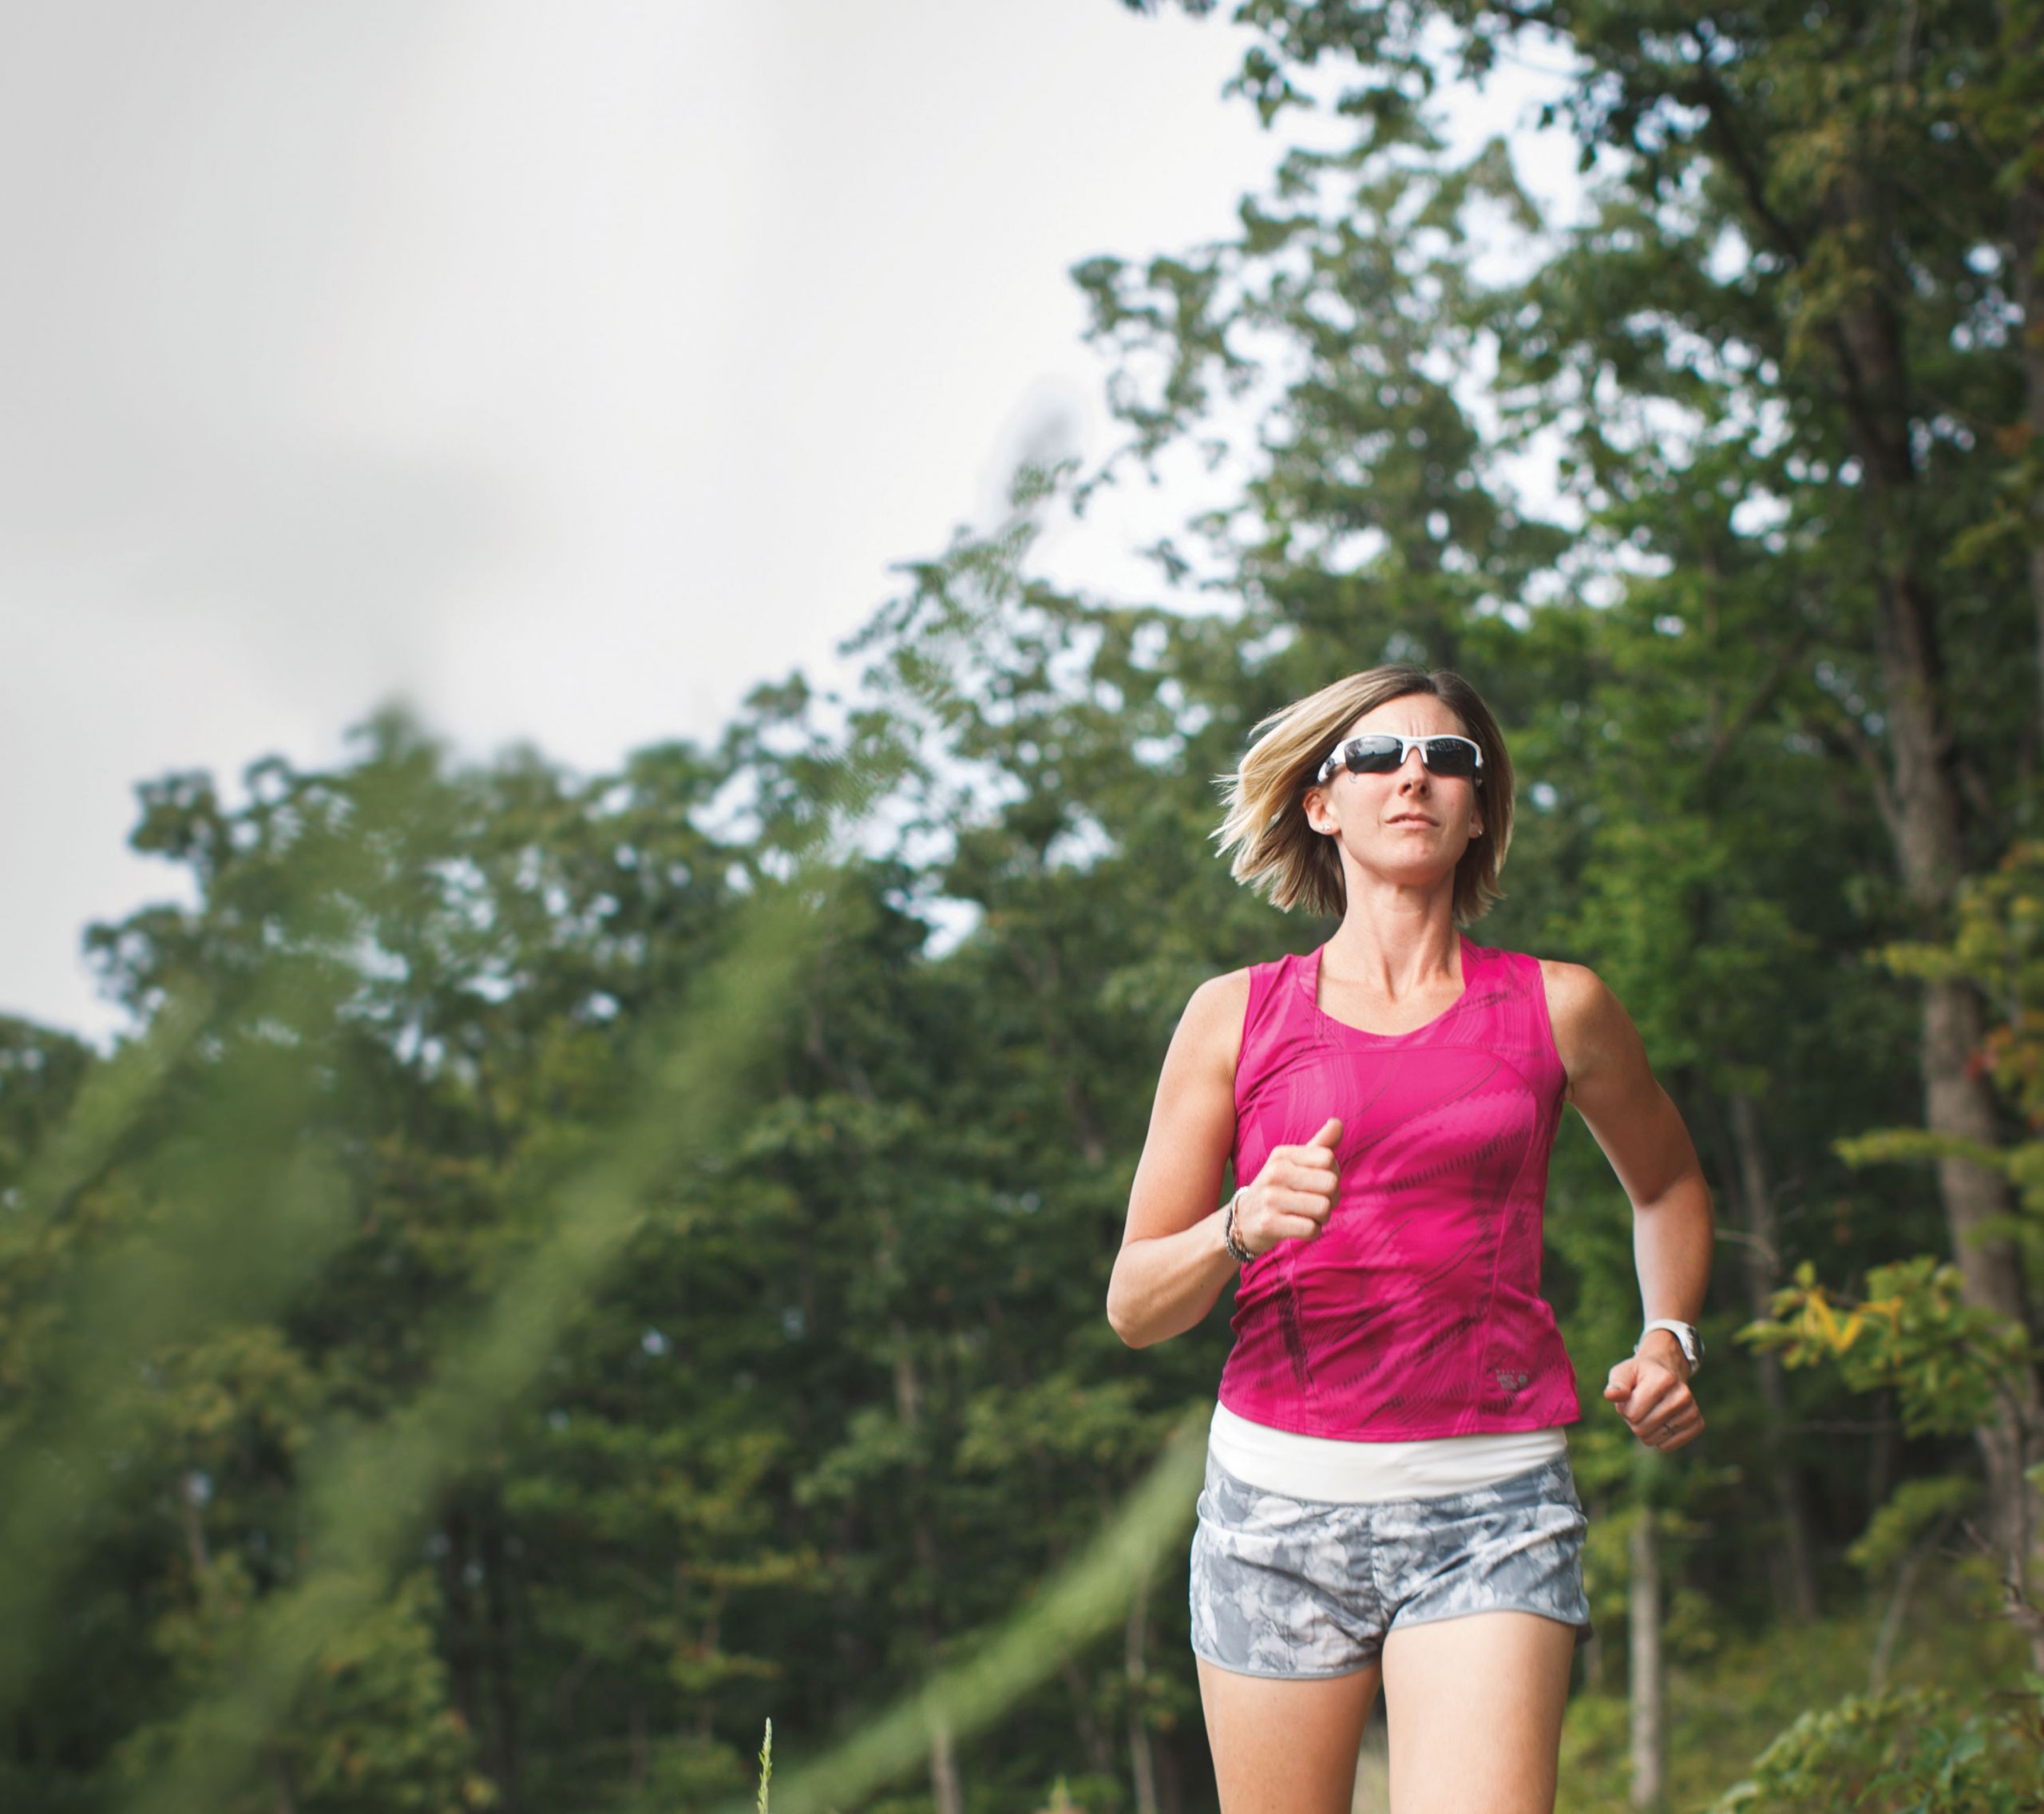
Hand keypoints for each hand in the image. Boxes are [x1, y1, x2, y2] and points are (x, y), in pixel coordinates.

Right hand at [1239, 1118, 1341, 1256]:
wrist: (1241, 1219)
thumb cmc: (1277, 1188)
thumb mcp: (1292, 1164)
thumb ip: (1319, 1145)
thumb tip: (1337, 1122)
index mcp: (1282, 1154)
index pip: (1328, 1158)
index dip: (1334, 1174)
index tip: (1320, 1183)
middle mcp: (1275, 1173)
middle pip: (1330, 1184)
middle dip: (1331, 1198)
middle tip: (1317, 1203)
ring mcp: (1270, 1198)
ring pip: (1323, 1208)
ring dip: (1322, 1217)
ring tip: (1308, 1216)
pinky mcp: (1269, 1223)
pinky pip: (1311, 1229)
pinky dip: (1312, 1232)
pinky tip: (1300, 1228)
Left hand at [1603, 1343, 1703, 1451]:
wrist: (1666, 1371)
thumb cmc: (1639, 1374)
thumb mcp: (1623, 1373)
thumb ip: (1616, 1385)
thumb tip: (1610, 1395)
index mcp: (1664, 1380)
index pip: (1632, 1414)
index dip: (1624, 1409)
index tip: (1630, 1397)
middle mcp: (1682, 1395)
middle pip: (1642, 1428)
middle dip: (1633, 1420)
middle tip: (1639, 1405)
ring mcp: (1692, 1410)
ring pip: (1654, 1439)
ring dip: (1645, 1429)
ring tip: (1650, 1410)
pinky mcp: (1697, 1424)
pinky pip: (1667, 1446)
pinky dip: (1658, 1439)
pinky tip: (1661, 1422)